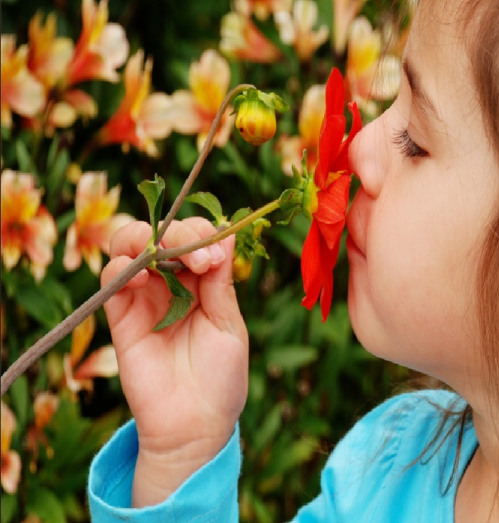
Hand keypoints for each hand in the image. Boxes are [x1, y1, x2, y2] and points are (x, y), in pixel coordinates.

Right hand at [101, 218, 247, 505]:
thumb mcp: (229, 325)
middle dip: (179, 232)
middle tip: (198, 256)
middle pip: (162, 234)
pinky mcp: (120, 317)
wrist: (195, 425)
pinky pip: (111, 279)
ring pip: (129, 246)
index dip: (205, 236)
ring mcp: (145, 298)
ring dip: (145, 238)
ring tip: (167, 256)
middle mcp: (173, 284)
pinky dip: (122, 266)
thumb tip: (227, 235)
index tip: (218, 256)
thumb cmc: (221, 378)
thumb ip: (221, 283)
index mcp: (205, 283)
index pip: (198, 239)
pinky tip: (144, 276)